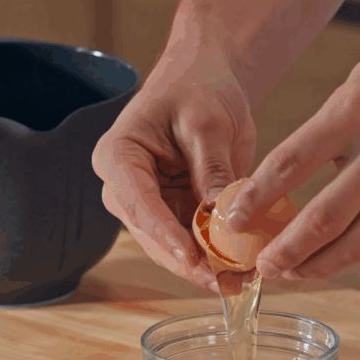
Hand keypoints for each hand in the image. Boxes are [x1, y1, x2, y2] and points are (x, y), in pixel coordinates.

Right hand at [92, 47, 257, 289]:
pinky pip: (191, 239)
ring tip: (238, 282)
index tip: (191, 257)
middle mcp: (124, 185)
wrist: (205, 77)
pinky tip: (241, 268)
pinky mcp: (172, 210)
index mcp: (118, 155)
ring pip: (171, 245)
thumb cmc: (198, 87)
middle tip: (224, 282)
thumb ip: (211, 169)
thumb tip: (220, 217)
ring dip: (204, 264)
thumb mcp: (208, 123)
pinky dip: (215, 254)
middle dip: (189, 260)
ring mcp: (148, 202)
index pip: (137, 201)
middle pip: (152, 234)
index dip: (164, 233)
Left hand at [225, 11, 359, 279]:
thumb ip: (330, 126)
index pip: (292, 163)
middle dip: (286, 251)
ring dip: (318, 265)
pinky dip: (351, 251)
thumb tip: (297, 170)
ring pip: (358, 242)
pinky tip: (328, 257)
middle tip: (260, 267)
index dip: (258, 198)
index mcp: (355, 112)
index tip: (233, 218)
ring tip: (291, 274)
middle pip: (324, 218)